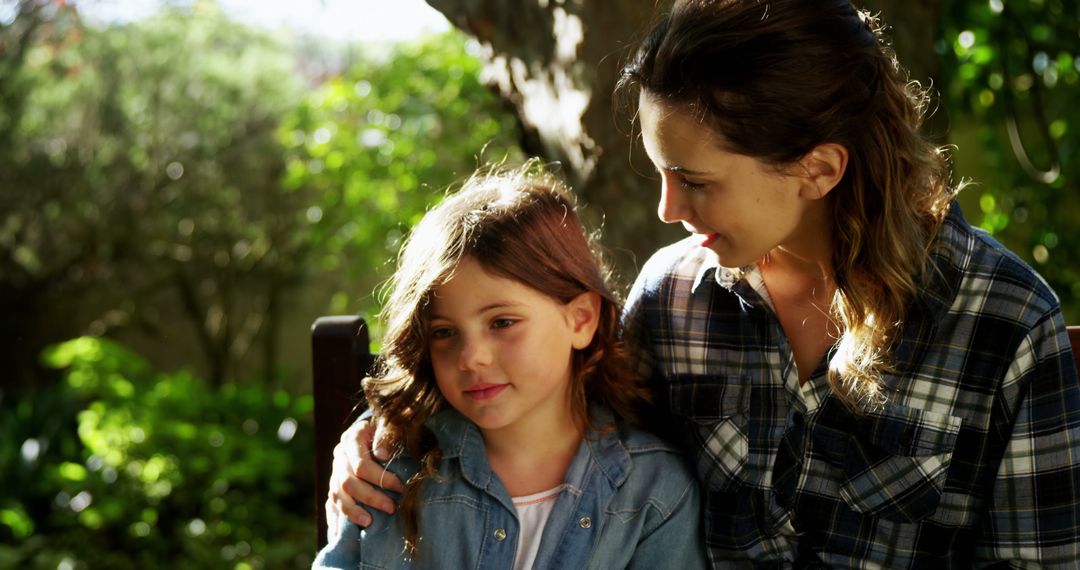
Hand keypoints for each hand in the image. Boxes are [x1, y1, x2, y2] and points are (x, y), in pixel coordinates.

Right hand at [325, 416, 402, 536]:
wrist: (375, 429)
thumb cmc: (388, 429)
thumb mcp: (389, 425)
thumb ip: (386, 436)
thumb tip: (382, 455)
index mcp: (351, 439)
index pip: (361, 465)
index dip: (381, 478)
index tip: (401, 488)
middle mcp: (339, 456)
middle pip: (347, 483)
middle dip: (370, 498)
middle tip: (391, 508)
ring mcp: (334, 472)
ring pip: (336, 496)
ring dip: (352, 512)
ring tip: (369, 523)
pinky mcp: (333, 486)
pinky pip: (330, 506)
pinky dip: (334, 522)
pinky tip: (338, 537)